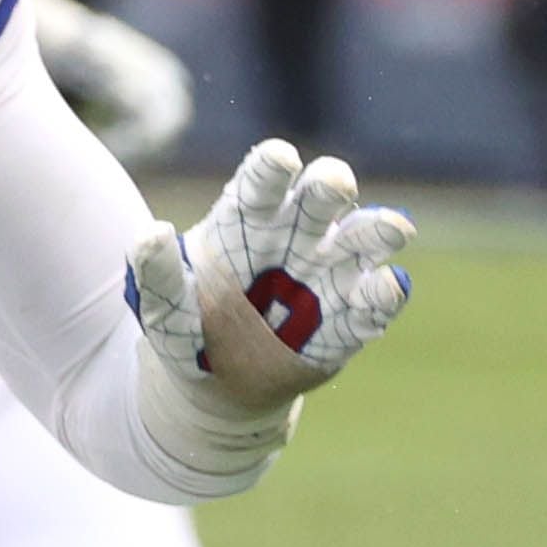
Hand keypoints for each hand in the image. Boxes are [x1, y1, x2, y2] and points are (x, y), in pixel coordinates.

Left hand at [132, 139, 414, 410]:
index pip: (263, 181)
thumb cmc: (191, 332)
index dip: (273, 167)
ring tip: (394, 227)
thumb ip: (159, 275)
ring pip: (361, 240)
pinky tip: (390, 285)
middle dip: (330, 185)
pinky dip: (384, 294)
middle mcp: (296, 234)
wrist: (222, 387)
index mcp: (248, 218)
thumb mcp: (165, 310)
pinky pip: (373, 304)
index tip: (281, 159)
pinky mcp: (349, 319)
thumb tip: (151, 234)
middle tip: (334, 184)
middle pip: (320, 197)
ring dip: (377, 230)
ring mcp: (328, 274)